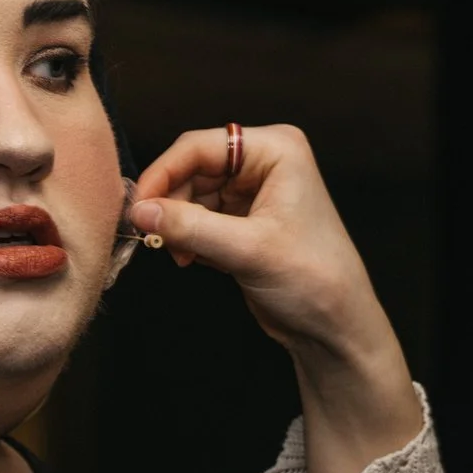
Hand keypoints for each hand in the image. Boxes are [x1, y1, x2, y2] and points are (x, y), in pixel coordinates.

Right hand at [132, 125, 421, 472]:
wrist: (335, 327)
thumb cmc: (313, 279)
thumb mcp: (247, 249)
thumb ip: (190, 226)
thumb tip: (140, 211)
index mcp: (276, 150)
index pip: (201, 145)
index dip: (164, 172)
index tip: (138, 205)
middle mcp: (264, 163)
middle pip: (192, 168)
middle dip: (170, 202)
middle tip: (151, 234)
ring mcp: (253, 193)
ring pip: (191, 195)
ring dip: (177, 224)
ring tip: (178, 253)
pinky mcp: (242, 222)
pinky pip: (198, 218)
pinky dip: (187, 237)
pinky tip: (188, 258)